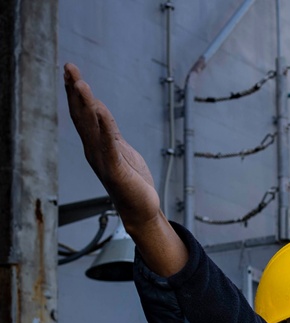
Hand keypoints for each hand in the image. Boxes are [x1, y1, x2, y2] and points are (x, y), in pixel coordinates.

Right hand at [64, 63, 187, 275]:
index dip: (76, 92)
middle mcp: (94, 151)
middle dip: (75, 91)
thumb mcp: (121, 150)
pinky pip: (109, 146)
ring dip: (85, 104)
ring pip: (91, 128)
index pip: (83, 114)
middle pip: (82, 116)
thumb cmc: (133, 182)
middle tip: (69, 67)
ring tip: (79, 83)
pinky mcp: (116, 171)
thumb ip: (110, 132)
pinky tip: (101, 112)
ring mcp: (103, 160)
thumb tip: (99, 110)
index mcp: (96, 145)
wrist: (142, 210)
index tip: (71, 70)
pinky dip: (105, 128)